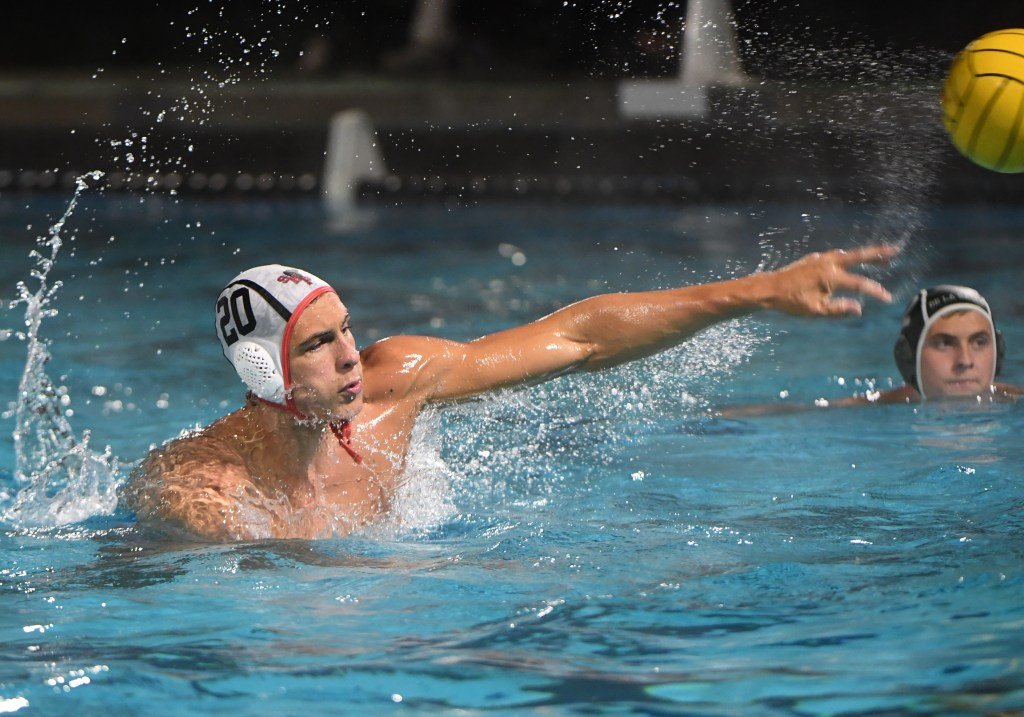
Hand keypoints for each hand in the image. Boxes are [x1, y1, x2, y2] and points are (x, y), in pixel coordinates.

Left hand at [767, 244, 898, 316]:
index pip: (859, 284)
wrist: (770, 288)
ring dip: (864, 254)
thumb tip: (859, 308)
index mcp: (831, 277)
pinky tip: (852, 261)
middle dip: (878, 253)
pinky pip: (836, 256)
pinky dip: (848, 257)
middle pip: (858, 255)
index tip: (888, 299)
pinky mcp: (814, 258)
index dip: (875, 291)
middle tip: (895, 250)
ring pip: (847, 254)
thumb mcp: (816, 311)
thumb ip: (839, 310)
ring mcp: (820, 258)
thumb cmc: (792, 302)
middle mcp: (828, 263)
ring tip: (880, 257)